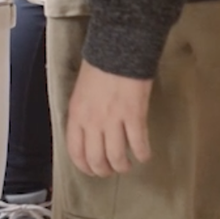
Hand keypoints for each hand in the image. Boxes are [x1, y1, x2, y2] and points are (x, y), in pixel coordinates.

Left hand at [63, 61, 152, 175]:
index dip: (84, 166)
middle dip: (104, 170)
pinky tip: (144, 154)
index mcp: (77, 114)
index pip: (75, 151)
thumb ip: (83, 113)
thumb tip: (89, 131)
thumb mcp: (81, 91)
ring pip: (116, 157)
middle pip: (96, 159)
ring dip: (122, 166)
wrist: (119, 47)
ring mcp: (114, 120)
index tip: (91, 170)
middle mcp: (93, 122)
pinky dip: (142, 154)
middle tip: (111, 170)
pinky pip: (138, 144)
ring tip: (127, 165)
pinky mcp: (135, 116)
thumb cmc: (100, 65)